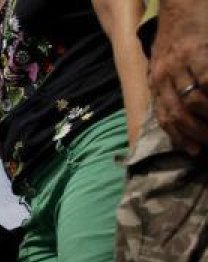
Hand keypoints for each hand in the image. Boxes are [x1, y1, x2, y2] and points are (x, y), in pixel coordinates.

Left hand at [150, 0, 207, 153]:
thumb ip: (167, 88)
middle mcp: (163, 75)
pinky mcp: (197, 51)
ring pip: (193, 100)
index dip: (179, 136)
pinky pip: (206, 80)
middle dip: (196, 133)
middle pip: (178, 113)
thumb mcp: (163, 63)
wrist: (178, 5)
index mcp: (155, 81)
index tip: (193, 151)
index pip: (164, 116)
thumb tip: (177, 114)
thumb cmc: (175, 36)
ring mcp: (180, 64)